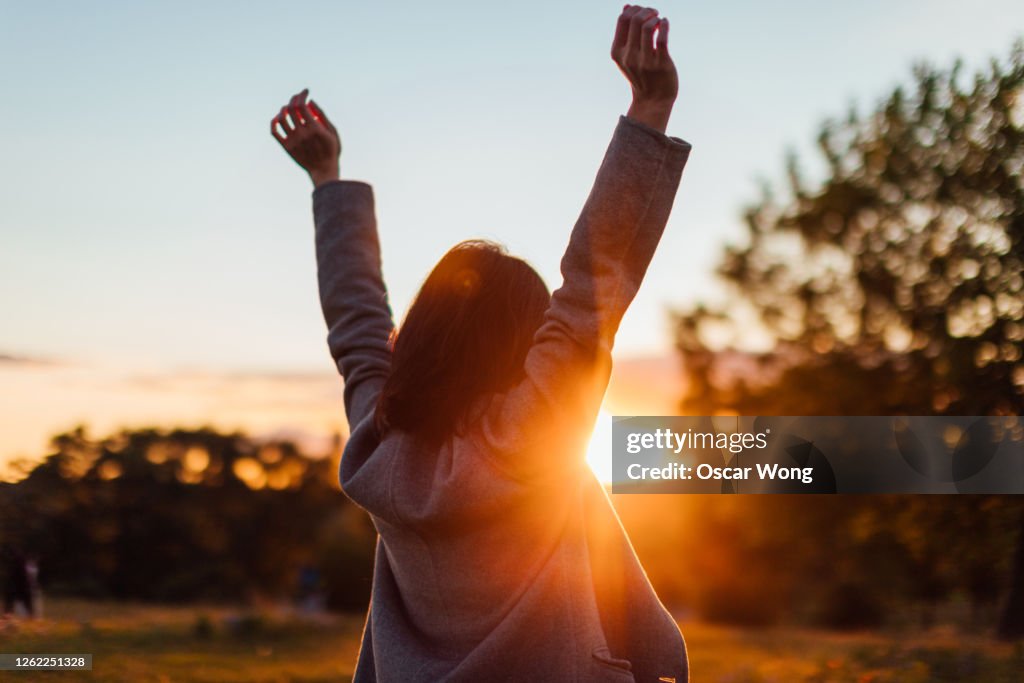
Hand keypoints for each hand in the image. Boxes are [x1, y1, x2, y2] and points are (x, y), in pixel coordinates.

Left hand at [271, 89, 340, 187]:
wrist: (323, 171)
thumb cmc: (331, 150)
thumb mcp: (333, 132)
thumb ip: (322, 116)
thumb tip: (311, 102)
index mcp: (314, 129)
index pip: (302, 105)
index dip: (302, 95)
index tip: (306, 91)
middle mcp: (301, 134)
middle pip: (290, 109)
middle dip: (294, 99)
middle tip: (297, 97)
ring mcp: (292, 141)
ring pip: (281, 118)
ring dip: (283, 109)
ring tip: (288, 108)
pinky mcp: (286, 147)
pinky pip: (274, 131)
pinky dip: (274, 122)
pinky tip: (278, 118)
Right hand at [611, 5, 677, 132]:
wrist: (652, 100)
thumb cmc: (641, 74)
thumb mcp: (628, 54)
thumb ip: (626, 32)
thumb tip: (627, 6)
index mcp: (618, 52)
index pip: (622, 20)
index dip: (634, 9)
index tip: (643, 12)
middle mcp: (629, 56)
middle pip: (635, 20)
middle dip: (646, 10)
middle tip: (654, 13)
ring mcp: (645, 61)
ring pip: (648, 27)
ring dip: (655, 17)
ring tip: (659, 20)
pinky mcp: (661, 64)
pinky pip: (663, 38)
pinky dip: (665, 25)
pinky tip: (665, 23)